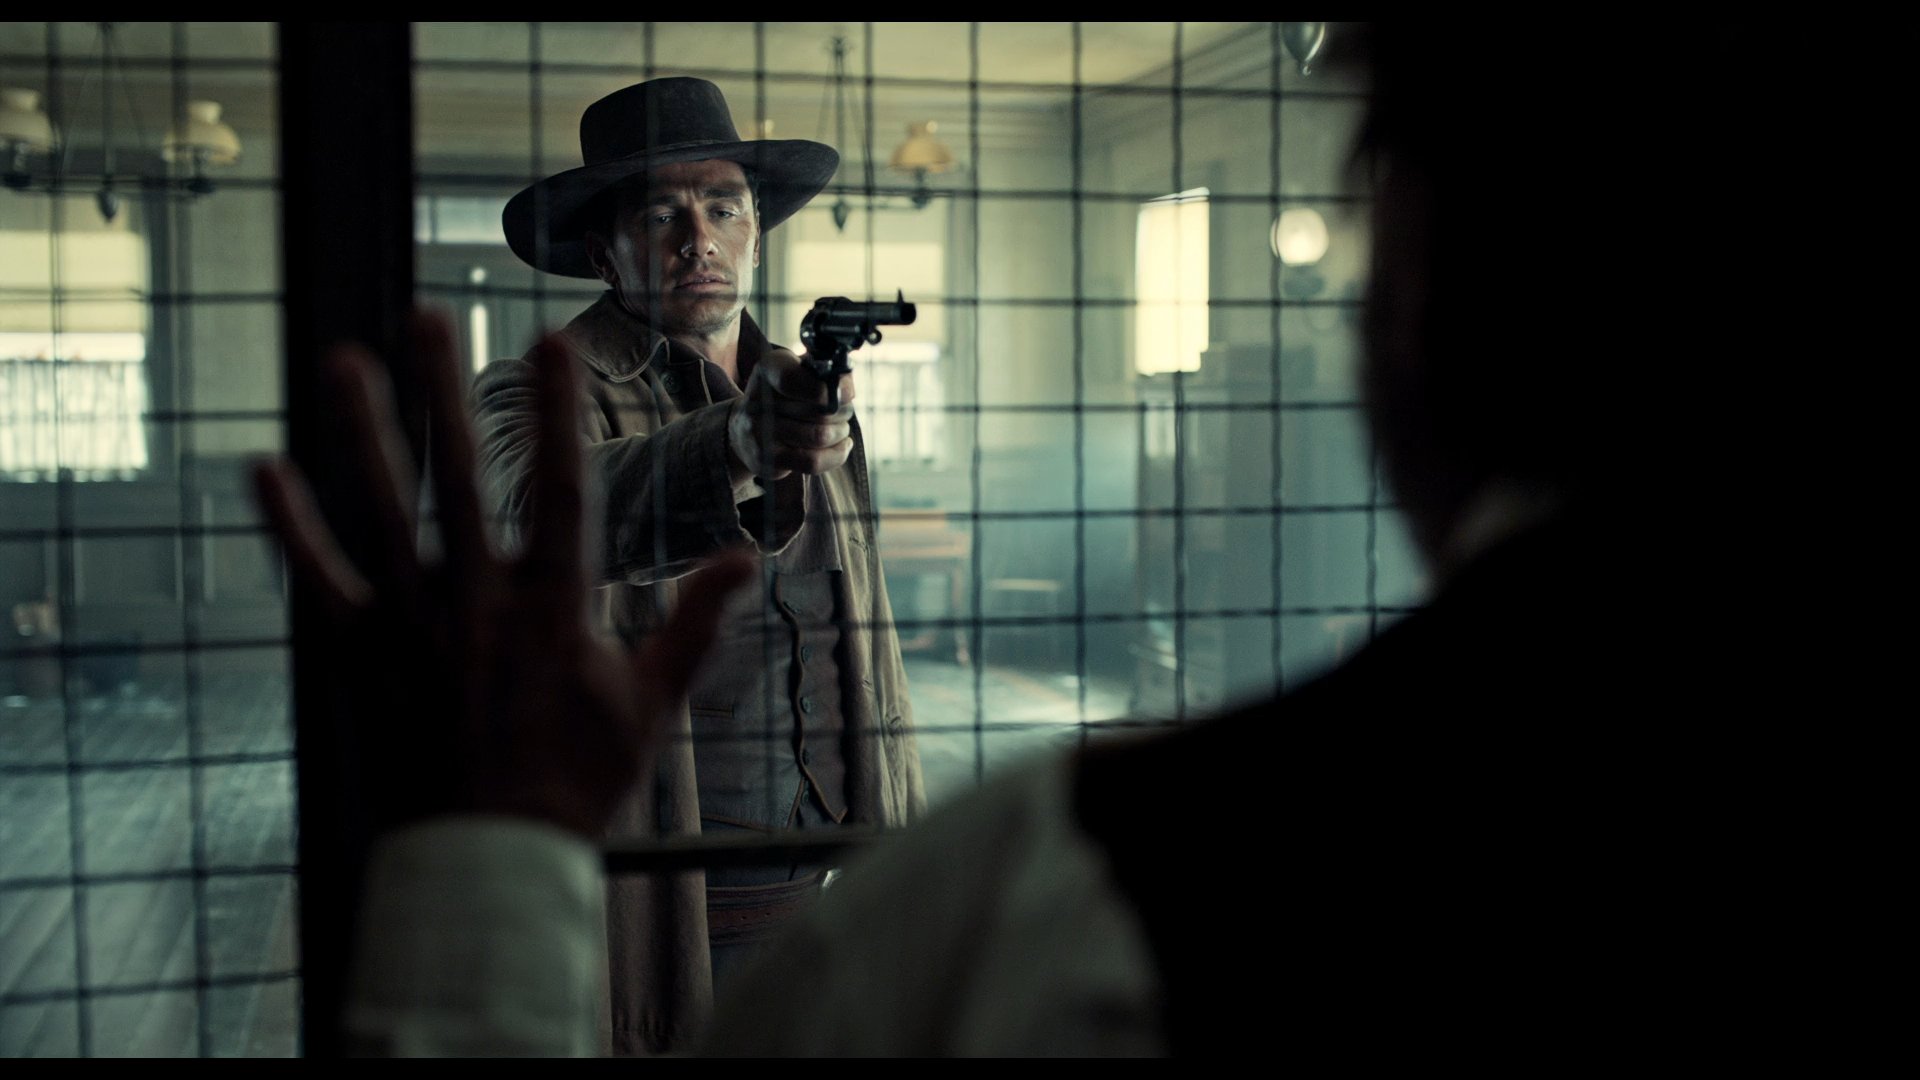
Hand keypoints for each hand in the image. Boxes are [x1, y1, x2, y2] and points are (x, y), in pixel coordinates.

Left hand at [254, 313, 751, 837]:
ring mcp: (414, 628)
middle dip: (444, 394)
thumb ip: (695, 620)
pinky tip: (265, 470)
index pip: (563, 492)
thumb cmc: (578, 780)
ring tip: (341, 361)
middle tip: (426, 316)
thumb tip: (747, 557)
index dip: (560, 415)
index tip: (553, 343)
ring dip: (363, 434)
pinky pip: (319, 582)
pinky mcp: (362, 657)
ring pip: (385, 515)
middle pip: (461, 481)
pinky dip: (292, 528)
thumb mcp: (652, 701)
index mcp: (555, 611)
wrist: (492, 856)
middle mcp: (480, 606)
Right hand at [727, 347, 855, 481]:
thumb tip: (846, 388)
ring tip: (840, 428)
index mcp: (768, 369)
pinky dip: (836, 454)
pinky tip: (842, 445)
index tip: (848, 394)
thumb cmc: (785, 395)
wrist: (745, 430)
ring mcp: (760, 432)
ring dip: (840, 432)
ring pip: (819, 436)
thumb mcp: (800, 370)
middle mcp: (757, 400)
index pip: (793, 379)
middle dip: (842, 412)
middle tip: (844, 411)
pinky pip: (813, 461)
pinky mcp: (768, 460)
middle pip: (817, 410)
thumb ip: (826, 371)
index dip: (827, 388)